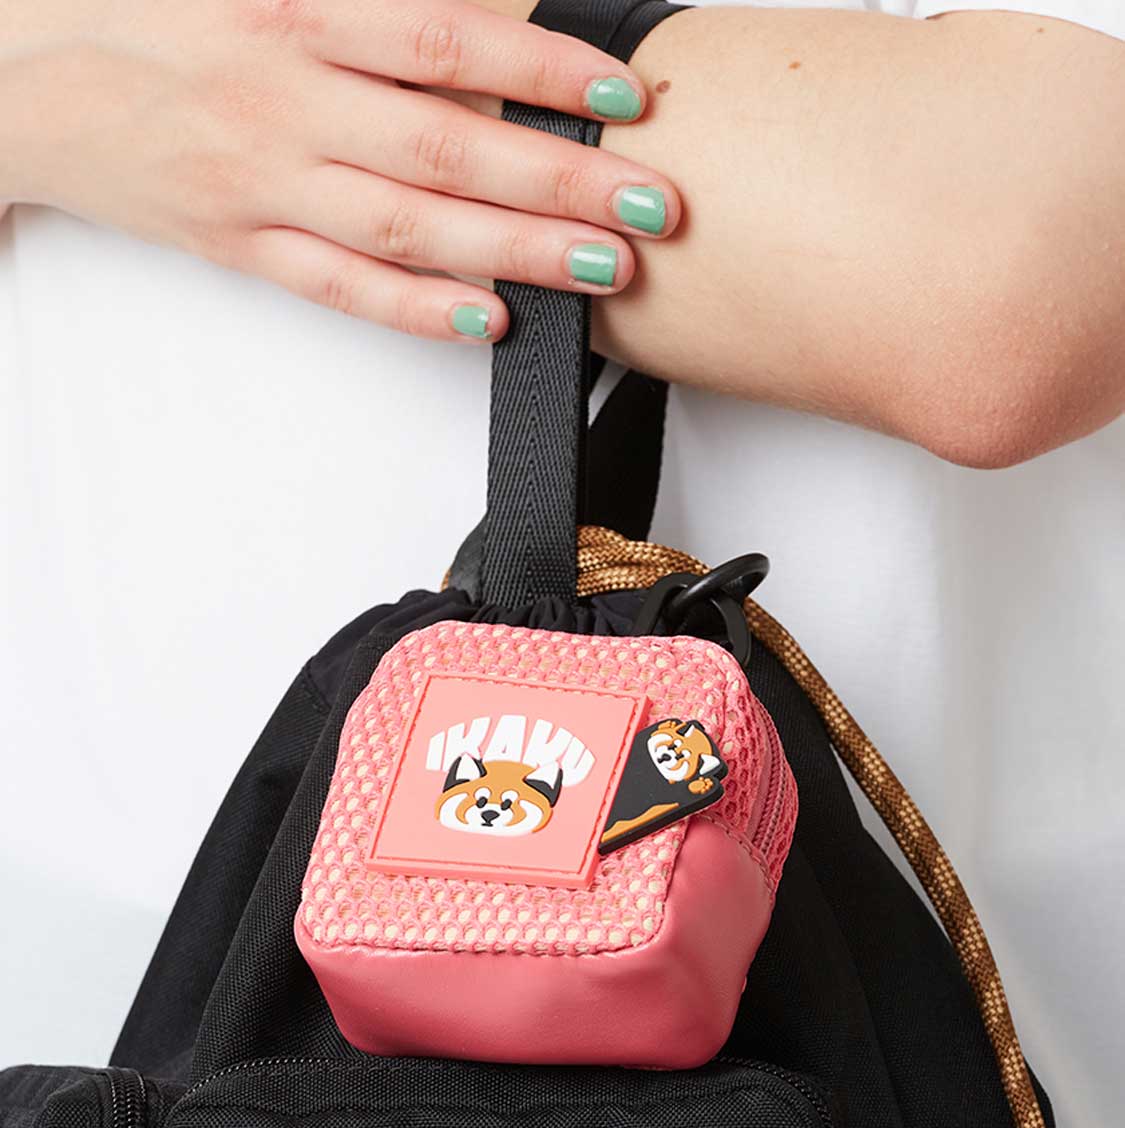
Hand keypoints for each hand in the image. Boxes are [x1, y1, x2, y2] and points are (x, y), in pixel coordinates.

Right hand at [0, 0, 680, 340]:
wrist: (24, 78)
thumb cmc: (152, 12)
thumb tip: (483, 6)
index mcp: (294, 7)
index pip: (448, 41)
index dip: (544, 73)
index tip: (625, 97)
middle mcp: (285, 98)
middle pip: (449, 147)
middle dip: (562, 180)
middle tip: (653, 206)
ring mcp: (262, 182)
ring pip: (408, 228)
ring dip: (514, 253)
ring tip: (602, 271)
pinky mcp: (240, 244)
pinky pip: (337, 286)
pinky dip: (412, 310)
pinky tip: (484, 323)